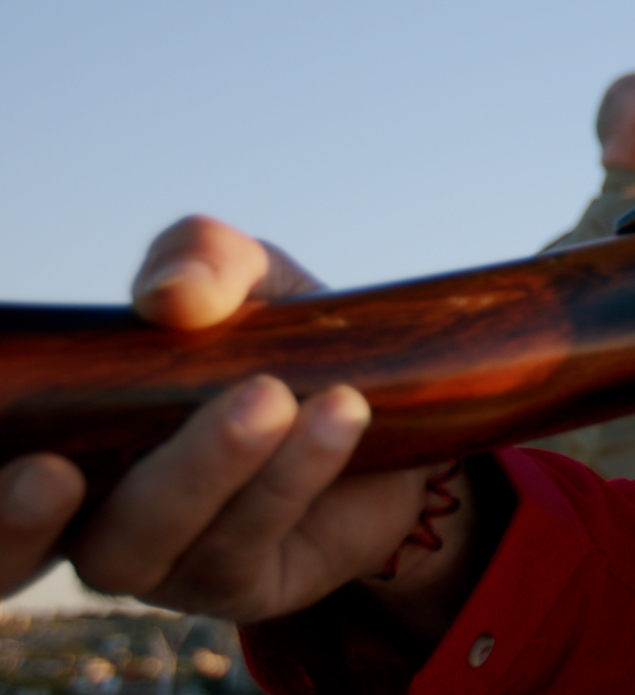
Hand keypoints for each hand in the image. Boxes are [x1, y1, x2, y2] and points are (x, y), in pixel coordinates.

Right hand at [0, 217, 477, 637]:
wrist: (384, 404)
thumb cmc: (277, 341)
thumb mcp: (245, 281)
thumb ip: (202, 262)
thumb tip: (170, 296)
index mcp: (63, 444)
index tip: (30, 464)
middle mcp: (90, 516)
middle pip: (33, 549)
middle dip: (48, 511)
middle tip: (113, 446)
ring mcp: (163, 564)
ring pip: (152, 539)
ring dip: (212, 466)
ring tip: (276, 395)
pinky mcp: (241, 585)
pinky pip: (248, 540)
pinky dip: (294, 474)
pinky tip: (340, 416)